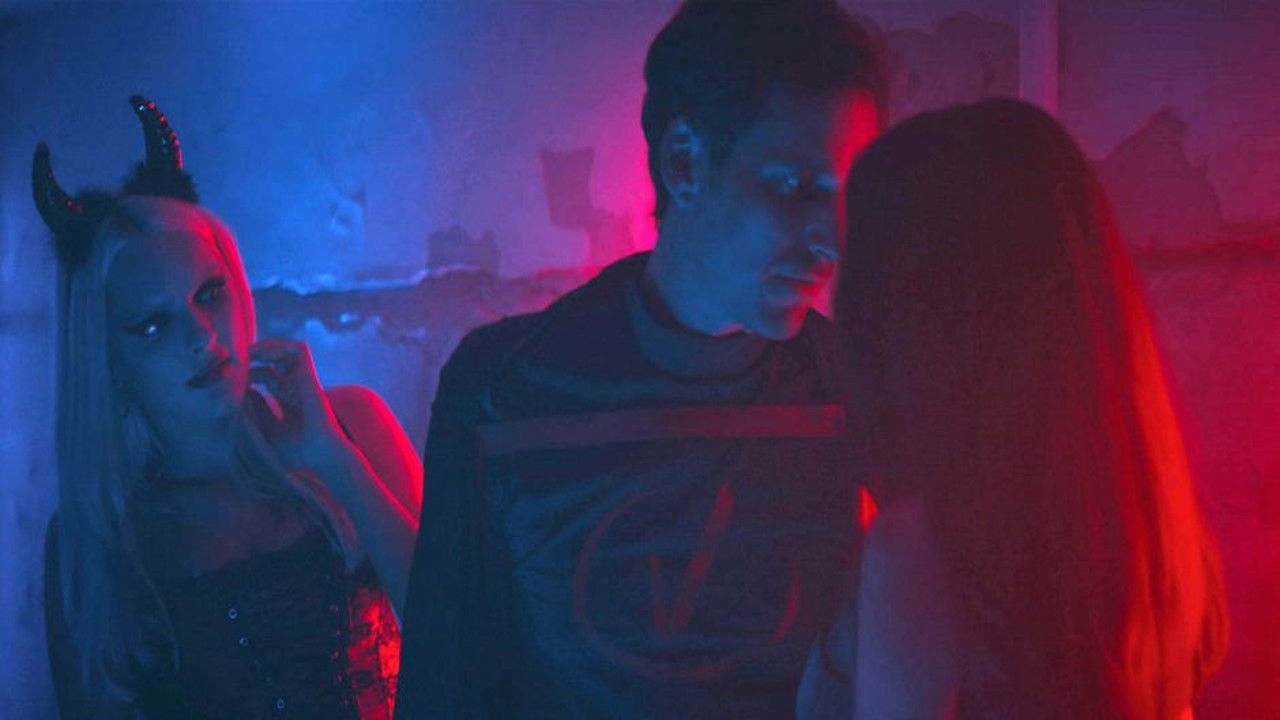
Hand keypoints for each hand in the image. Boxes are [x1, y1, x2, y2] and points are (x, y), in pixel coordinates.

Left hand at [244, 338, 354, 473]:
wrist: (321, 455)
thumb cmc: (298, 451)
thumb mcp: (268, 431)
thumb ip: (257, 411)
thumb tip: (247, 390)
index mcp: (289, 400)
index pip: (269, 375)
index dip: (251, 373)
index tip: (233, 380)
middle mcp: (297, 387)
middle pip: (278, 359)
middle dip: (257, 355)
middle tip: (236, 359)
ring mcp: (304, 381)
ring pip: (289, 349)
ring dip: (267, 346)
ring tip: (247, 352)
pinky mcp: (310, 376)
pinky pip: (299, 350)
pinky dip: (280, 347)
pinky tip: (261, 356)